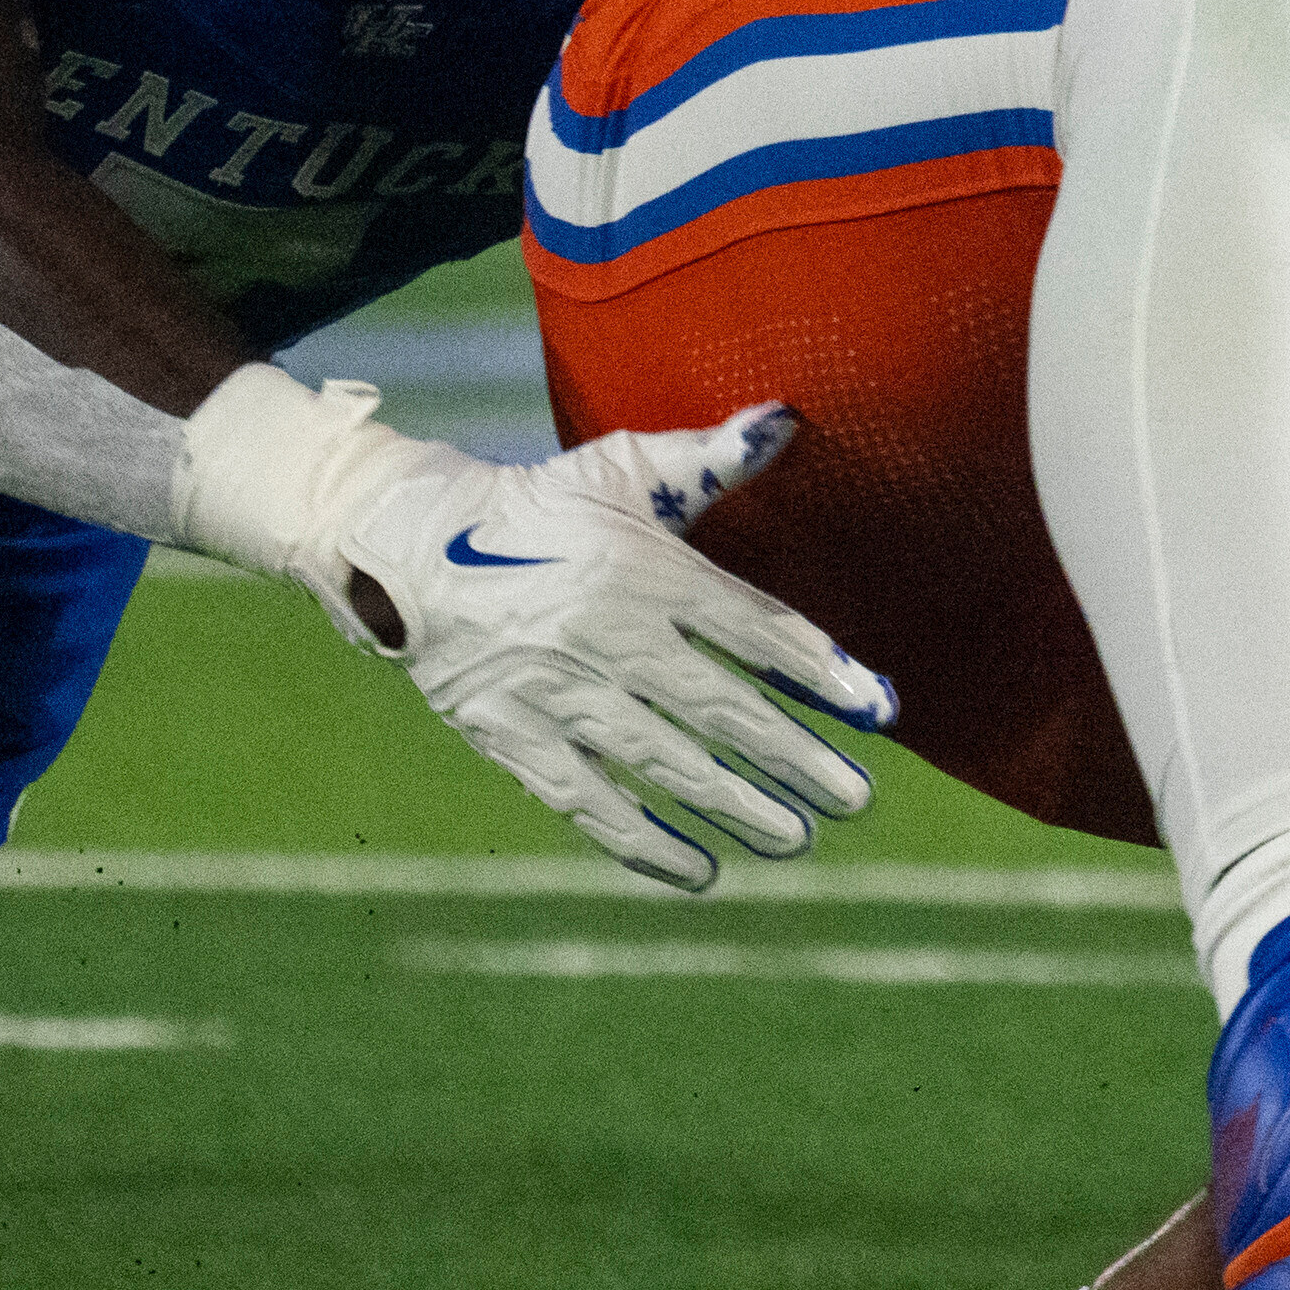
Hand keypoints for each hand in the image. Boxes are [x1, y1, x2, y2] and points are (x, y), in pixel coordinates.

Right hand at [302, 397, 900, 891]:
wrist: (411, 543)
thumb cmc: (539, 505)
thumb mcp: (621, 467)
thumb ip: (709, 456)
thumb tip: (790, 418)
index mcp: (643, 567)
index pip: (752, 627)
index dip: (820, 670)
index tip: (878, 708)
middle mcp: (606, 633)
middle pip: (719, 707)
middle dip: (793, 758)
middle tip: (855, 800)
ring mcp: (556, 691)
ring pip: (661, 762)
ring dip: (734, 804)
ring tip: (795, 838)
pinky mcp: (512, 736)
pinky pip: (588, 801)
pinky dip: (645, 842)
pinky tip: (700, 871)